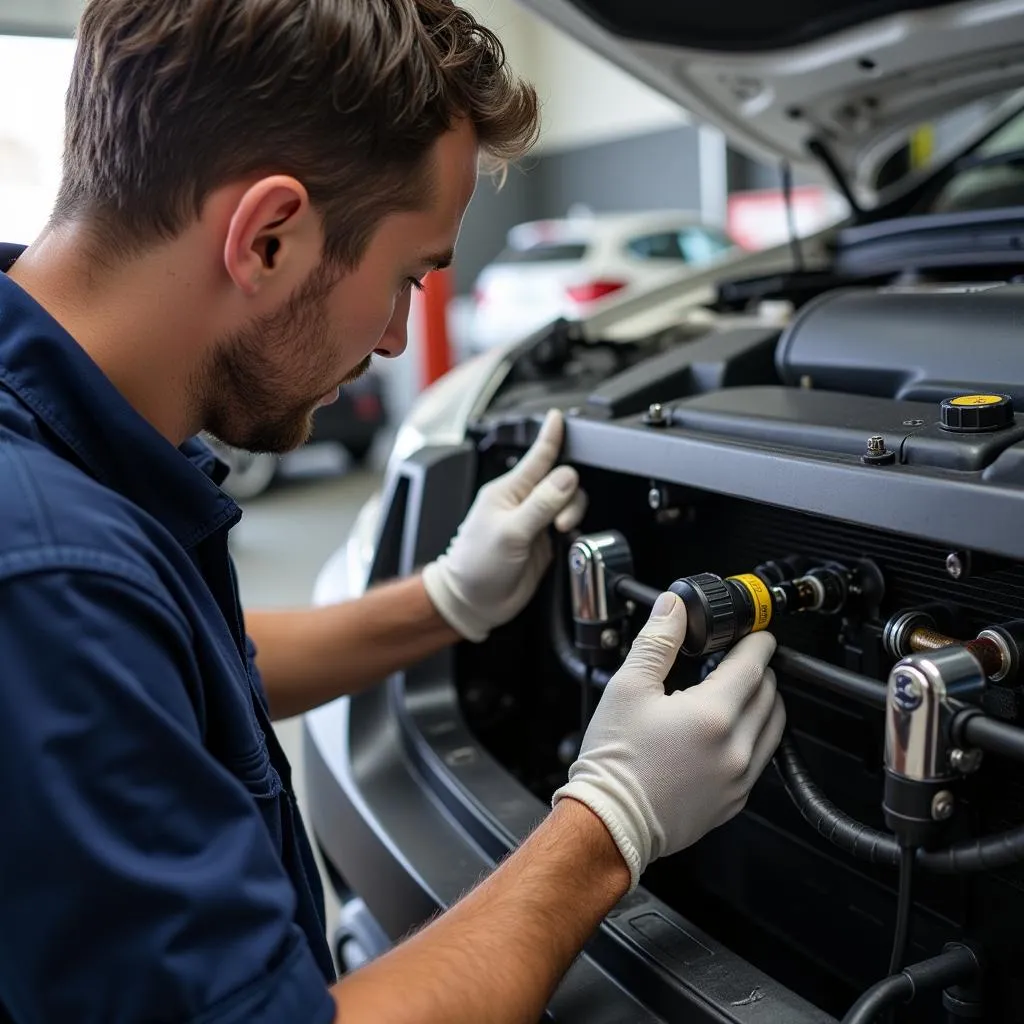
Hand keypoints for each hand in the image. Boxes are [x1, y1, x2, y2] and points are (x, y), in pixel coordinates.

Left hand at [421, 410, 587, 642]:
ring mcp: (535, 522)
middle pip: (561, 481)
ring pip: (569, 503)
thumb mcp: (510, 532)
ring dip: (572, 513)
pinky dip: (575, 529)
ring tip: (560, 531)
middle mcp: (523, 503)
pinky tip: (567, 539)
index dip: (550, 436)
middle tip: (560, 520)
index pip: (536, 457)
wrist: (474, 602)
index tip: (560, 417)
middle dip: (569, 495)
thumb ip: (541, 503)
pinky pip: (570, 525)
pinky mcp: (545, 543)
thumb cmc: (476, 566)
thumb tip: (567, 476)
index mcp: (508, 492)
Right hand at [552, 592, 785, 892]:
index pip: (754, 665)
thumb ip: (657, 641)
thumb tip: (674, 609)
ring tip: (736, 692)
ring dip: (763, 703)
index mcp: (712, 716)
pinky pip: (759, 760)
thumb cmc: (614, 760)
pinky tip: (726, 730)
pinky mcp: (733, 801)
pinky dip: (753, 737)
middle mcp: (734, 749)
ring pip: (772, 728)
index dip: (758, 643)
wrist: (608, 821)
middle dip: (758, 670)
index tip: (756, 634)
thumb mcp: (628, 687)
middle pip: (769, 694)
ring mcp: (738, 779)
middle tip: (737, 659)